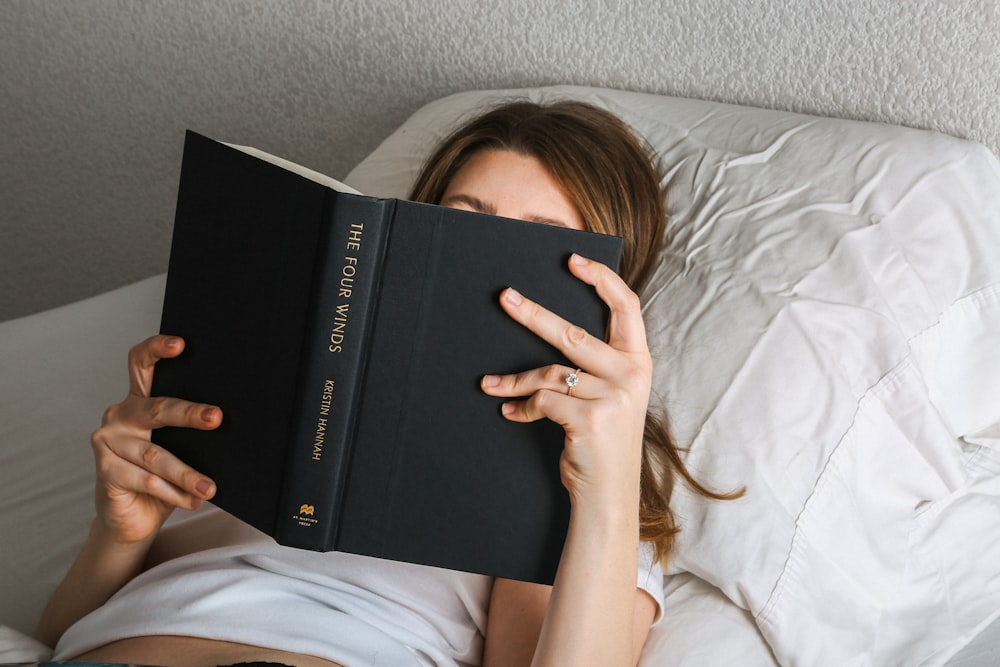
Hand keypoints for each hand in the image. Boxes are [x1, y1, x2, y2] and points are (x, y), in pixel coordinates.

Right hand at [90, 335, 220, 544]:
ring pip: (155, 455)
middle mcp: (120, 415)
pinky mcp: (105, 470)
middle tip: (216, 418)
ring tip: (210, 487)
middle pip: (157, 408)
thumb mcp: (181, 448)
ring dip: (187, 473)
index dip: (157, 349)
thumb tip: (232, 423)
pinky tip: (193, 499)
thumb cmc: (164, 476)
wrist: (134, 516)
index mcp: (139, 400)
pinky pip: (146, 481)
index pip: (142, 363)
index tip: (181, 344)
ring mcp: (108, 441)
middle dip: (190, 414)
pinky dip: (174, 492)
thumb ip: (194, 432)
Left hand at [480, 254, 651, 508]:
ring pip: (549, 372)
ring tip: (490, 384)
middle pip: (573, 333)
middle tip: (504, 297)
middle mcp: (631, 375)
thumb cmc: (601, 441)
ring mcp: (613, 396)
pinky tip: (510, 412)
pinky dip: (522, 407)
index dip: (601, 279)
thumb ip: (595, 364)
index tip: (573, 259)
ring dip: (513, 380)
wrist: (608, 494)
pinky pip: (543, 400)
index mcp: (639, 362)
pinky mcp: (591, 418)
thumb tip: (548, 328)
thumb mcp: (611, 396)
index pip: (627, 307)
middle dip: (532, 313)